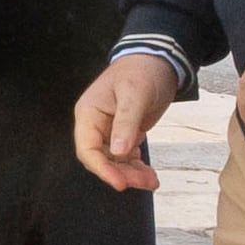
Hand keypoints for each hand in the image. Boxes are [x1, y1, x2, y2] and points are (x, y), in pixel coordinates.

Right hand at [74, 47, 186, 188]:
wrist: (157, 61)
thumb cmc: (141, 71)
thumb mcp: (134, 95)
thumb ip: (126, 123)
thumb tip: (118, 152)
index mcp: (89, 114)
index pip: (87, 149)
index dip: (102, 168)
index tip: (120, 183)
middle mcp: (95, 125)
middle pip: (101, 159)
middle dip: (121, 173)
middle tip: (143, 182)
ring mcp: (109, 131)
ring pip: (114, 162)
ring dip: (131, 173)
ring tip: (152, 181)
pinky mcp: (124, 134)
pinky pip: (126, 157)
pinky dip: (136, 167)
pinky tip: (149, 174)